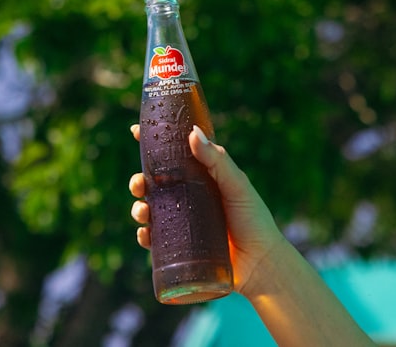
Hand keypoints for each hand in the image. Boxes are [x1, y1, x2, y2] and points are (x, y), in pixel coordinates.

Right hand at [128, 123, 286, 297]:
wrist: (260, 264)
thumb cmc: (253, 219)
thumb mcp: (236, 185)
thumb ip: (217, 160)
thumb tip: (192, 133)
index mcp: (200, 178)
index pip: (172, 156)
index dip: (152, 144)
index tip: (135, 131)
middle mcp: (188, 198)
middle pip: (154, 185)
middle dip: (138, 181)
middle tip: (139, 184)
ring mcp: (182, 223)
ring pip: (149, 211)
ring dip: (138, 209)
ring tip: (143, 212)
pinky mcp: (180, 248)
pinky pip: (154, 240)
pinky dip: (145, 236)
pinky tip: (146, 235)